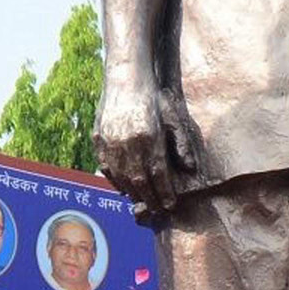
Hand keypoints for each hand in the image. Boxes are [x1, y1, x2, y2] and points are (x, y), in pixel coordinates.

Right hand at [94, 79, 181, 217]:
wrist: (125, 79)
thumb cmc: (152, 98)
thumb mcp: (172, 117)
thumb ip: (180, 144)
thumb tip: (190, 169)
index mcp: (150, 139)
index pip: (158, 175)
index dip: (164, 193)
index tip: (169, 205)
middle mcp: (129, 144)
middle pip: (140, 182)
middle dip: (149, 199)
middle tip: (156, 210)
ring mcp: (111, 143)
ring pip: (122, 178)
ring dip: (132, 192)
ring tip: (141, 200)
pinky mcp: (98, 140)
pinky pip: (106, 168)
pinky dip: (115, 181)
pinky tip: (123, 187)